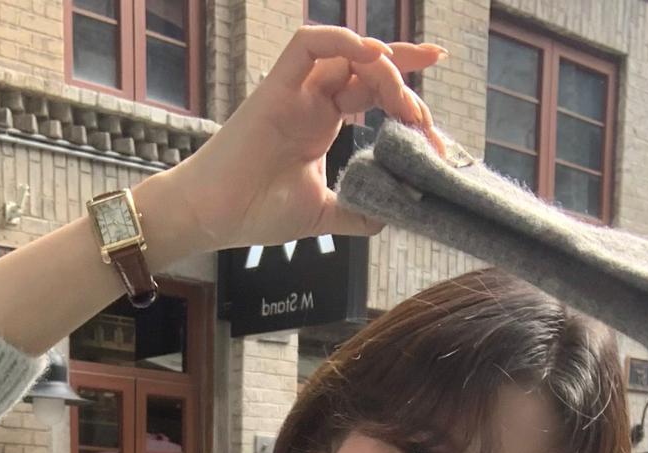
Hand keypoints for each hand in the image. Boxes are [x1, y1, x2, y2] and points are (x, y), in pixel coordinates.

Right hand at [164, 24, 446, 252]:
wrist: (215, 217)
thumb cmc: (257, 212)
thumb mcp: (323, 214)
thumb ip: (360, 210)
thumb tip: (397, 211)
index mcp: (323, 123)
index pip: (372, 92)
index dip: (406, 96)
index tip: (432, 123)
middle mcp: (312, 101)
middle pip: (367, 69)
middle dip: (405, 82)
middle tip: (422, 118)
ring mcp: (295, 91)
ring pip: (346, 53)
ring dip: (382, 66)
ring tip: (401, 100)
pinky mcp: (276, 86)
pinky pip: (307, 44)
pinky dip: (340, 40)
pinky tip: (369, 54)